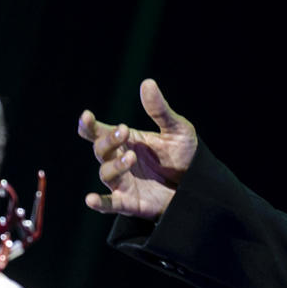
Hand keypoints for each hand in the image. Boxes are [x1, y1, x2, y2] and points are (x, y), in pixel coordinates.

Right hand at [78, 78, 196, 219]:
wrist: (199, 185)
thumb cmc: (184, 155)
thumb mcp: (177, 130)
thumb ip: (160, 110)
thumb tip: (147, 83)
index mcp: (127, 141)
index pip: (99, 132)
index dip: (89, 125)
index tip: (87, 116)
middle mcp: (120, 160)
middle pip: (100, 150)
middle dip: (109, 140)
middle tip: (124, 131)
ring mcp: (123, 182)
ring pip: (106, 173)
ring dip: (114, 164)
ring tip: (131, 157)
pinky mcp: (131, 203)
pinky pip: (110, 204)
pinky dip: (99, 202)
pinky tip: (91, 199)